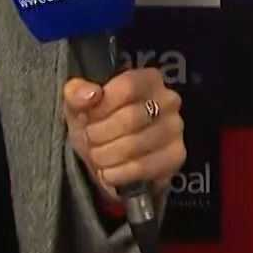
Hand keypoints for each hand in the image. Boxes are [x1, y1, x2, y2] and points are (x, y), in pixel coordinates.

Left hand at [63, 68, 185, 202]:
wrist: (108, 160)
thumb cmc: (97, 125)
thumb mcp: (78, 105)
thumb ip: (77, 93)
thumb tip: (91, 94)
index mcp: (148, 79)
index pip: (127, 87)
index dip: (101, 106)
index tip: (87, 118)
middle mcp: (169, 100)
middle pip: (130, 118)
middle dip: (100, 134)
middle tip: (90, 140)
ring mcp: (175, 129)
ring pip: (134, 145)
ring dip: (106, 155)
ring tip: (98, 156)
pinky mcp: (176, 156)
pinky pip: (143, 167)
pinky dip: (118, 174)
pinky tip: (109, 172)